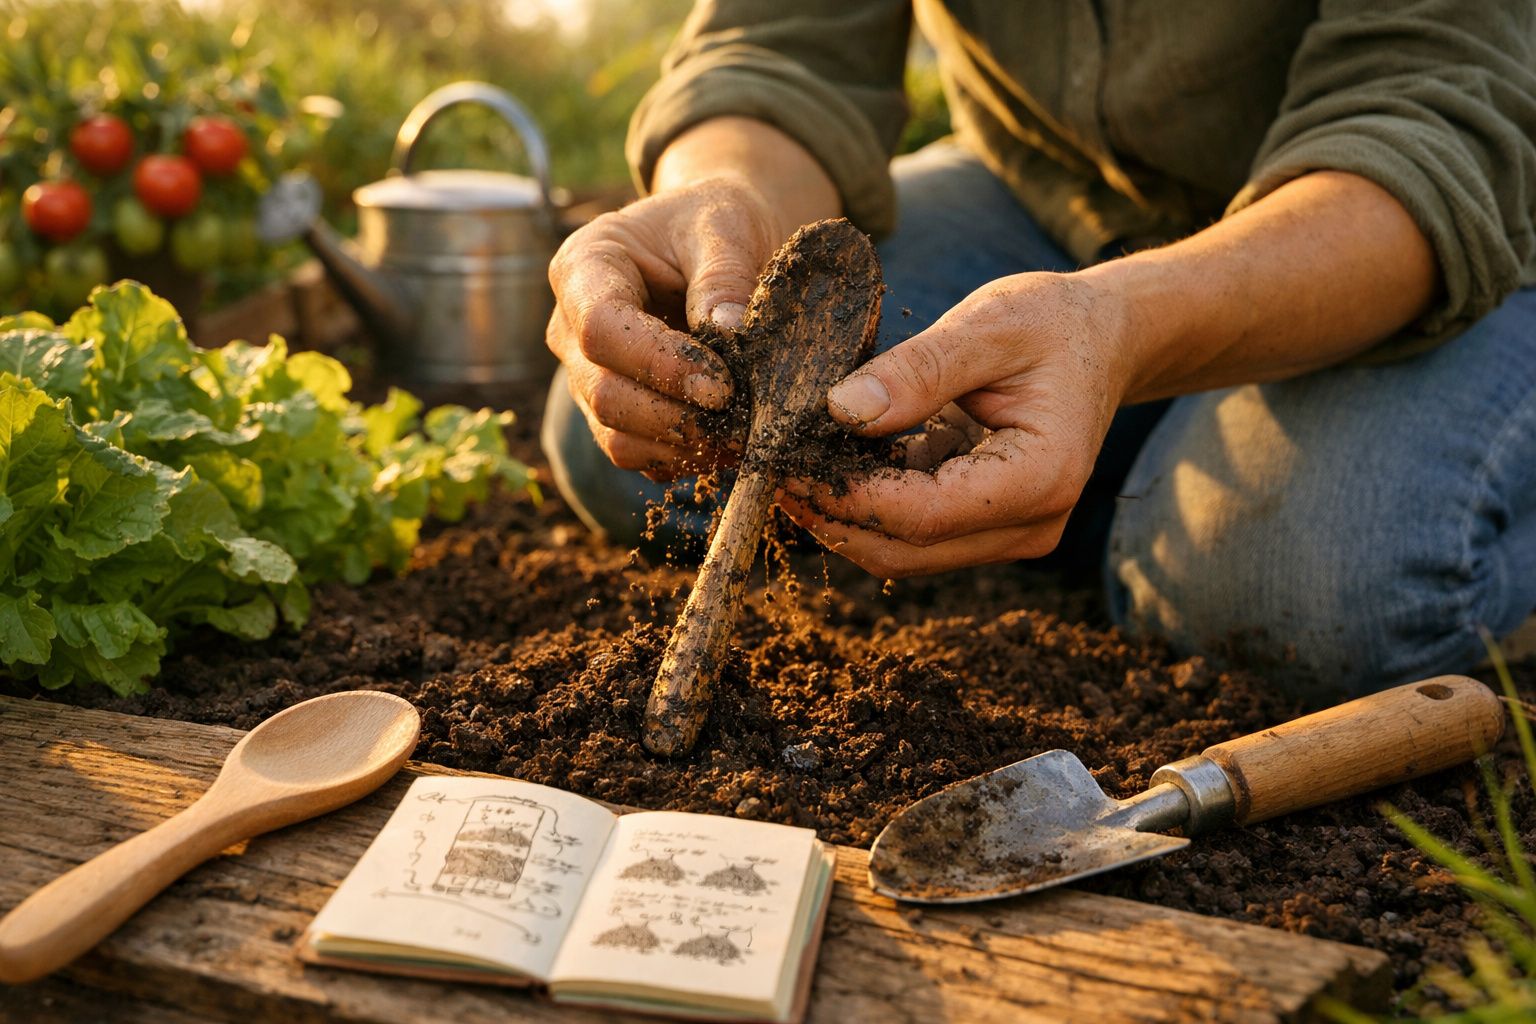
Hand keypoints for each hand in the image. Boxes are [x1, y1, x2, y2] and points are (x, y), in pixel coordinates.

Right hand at [546, 177, 786, 479]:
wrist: (713, 244)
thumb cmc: (712, 224)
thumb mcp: (725, 228)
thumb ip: (723, 276)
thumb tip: (730, 330)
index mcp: (584, 267)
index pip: (601, 328)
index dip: (659, 363)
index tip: (722, 386)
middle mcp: (570, 328)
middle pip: (603, 393)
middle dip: (675, 417)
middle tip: (745, 418)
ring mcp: (587, 376)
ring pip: (615, 437)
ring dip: (682, 446)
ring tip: (744, 435)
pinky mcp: (615, 412)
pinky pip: (638, 456)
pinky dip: (684, 459)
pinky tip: (730, 442)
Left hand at [777, 272, 1132, 576]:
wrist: (1103, 337)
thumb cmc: (1055, 322)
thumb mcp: (989, 324)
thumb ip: (919, 370)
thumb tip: (841, 411)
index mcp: (1040, 478)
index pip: (921, 514)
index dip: (845, 497)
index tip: (784, 462)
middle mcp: (1030, 524)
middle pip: (905, 549)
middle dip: (831, 516)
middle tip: (770, 467)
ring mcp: (1010, 532)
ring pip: (903, 551)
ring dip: (843, 515)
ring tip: (791, 462)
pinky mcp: (987, 524)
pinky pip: (914, 530)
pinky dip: (868, 502)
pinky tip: (831, 461)